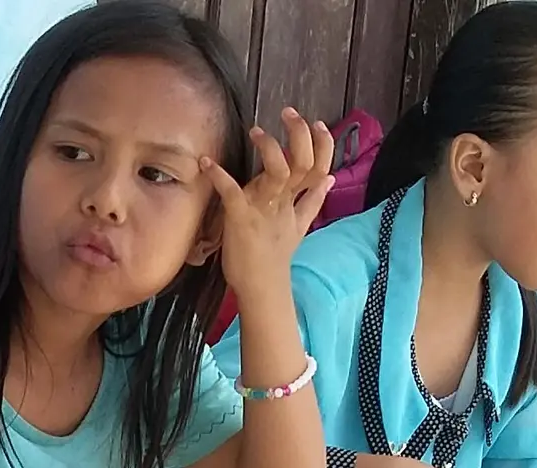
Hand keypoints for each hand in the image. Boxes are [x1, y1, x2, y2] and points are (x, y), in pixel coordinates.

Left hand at [201, 107, 334, 295]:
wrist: (262, 285)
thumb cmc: (276, 254)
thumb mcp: (299, 225)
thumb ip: (313, 200)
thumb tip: (330, 179)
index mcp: (296, 199)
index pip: (319, 165)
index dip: (323, 144)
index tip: (319, 123)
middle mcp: (284, 200)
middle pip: (302, 161)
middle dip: (299, 134)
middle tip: (289, 113)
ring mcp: (263, 207)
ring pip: (276, 171)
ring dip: (268, 148)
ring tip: (256, 131)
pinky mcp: (241, 217)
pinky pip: (231, 192)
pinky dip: (218, 176)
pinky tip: (206, 162)